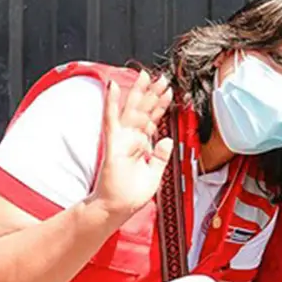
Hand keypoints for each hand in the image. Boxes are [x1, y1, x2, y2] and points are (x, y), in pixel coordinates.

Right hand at [90, 70, 173, 218]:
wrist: (116, 207)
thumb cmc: (131, 194)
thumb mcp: (154, 174)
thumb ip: (161, 156)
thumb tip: (167, 139)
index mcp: (141, 145)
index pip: (153, 121)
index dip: (161, 106)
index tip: (169, 92)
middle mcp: (131, 139)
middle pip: (143, 111)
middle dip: (152, 93)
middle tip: (161, 77)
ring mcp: (121, 139)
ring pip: (131, 110)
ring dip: (138, 92)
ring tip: (144, 75)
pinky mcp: (112, 143)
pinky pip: (112, 119)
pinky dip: (112, 102)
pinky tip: (113, 86)